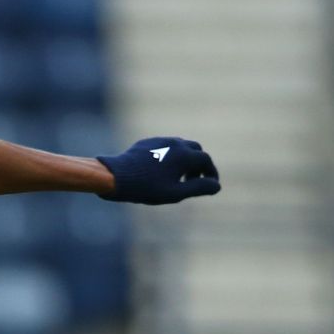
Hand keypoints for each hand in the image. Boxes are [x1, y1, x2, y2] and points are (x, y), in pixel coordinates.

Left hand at [97, 137, 220, 204]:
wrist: (115, 176)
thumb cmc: (145, 188)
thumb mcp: (175, 193)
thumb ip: (198, 188)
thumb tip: (217, 186)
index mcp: (185, 155)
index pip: (206, 161)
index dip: (211, 173)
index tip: (210, 185)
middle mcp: (176, 143)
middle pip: (196, 150)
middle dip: (199, 164)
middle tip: (194, 180)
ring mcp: (161, 140)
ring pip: (180, 146)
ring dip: (185, 159)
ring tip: (178, 177)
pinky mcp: (148, 142)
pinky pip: (165, 146)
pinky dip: (171, 156)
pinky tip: (161, 170)